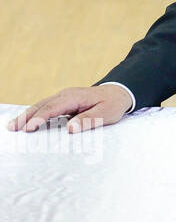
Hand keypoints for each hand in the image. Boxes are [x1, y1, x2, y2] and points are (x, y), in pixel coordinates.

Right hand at [7, 86, 133, 133]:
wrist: (119, 92)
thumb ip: (88, 121)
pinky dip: (34, 113)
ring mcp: (63, 97)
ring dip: (27, 115)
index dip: (39, 119)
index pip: (52, 109)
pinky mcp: (63, 101)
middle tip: (11, 127)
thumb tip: (70, 128)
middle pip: (41, 106)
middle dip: (26, 117)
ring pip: (41, 105)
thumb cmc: (112, 104)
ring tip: (13, 125)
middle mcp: (66, 95)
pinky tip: (26, 121)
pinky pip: (46, 107)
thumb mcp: (105, 114)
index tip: (28, 129)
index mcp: (75, 98)